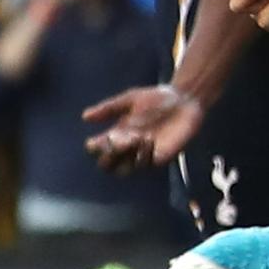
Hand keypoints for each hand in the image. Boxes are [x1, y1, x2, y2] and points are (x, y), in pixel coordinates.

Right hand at [83, 84, 204, 173]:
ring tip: (136, 137)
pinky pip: (145, 164)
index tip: (99, 138)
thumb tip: (85, 116)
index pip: (97, 149)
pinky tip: (148, 140)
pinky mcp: (158, 157)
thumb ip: (109, 108)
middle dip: (108, 154)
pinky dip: (143, 155)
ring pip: (123, 170)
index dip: (94, 147)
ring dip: (125, 155)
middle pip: (106, 164)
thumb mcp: (130, 99)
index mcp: (117, 133)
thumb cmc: (157, 99)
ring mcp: (142, 154)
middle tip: (117, 138)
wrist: (184, 100)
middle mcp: (126, 147)